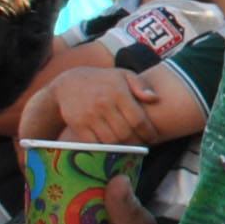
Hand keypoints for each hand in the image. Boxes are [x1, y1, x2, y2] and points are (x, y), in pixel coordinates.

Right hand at [27, 67, 165, 146]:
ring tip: (129, 146)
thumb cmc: (103, 81)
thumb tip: (155, 99)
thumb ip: (140, 85)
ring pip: (110, 141)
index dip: (148, 132)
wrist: (69, 83)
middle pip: (125, 133)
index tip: (153, 137)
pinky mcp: (77, 124)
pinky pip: (94, 143)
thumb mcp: (123, 75)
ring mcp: (89, 115)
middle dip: (136, 142)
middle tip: (142, 144)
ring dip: (122, 147)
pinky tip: (112, 147)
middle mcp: (103, 104)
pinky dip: (104, 148)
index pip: (138, 119)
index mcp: (118, 92)